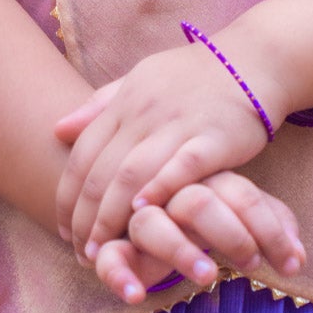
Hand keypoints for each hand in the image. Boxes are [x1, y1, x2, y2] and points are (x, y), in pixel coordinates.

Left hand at [53, 43, 271, 260]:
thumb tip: (58, 130)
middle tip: (81, 253)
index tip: (62, 230)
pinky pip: (181, 166)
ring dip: (112, 216)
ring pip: (132, 174)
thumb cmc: (194, 76)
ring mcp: (178, 123)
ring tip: (104, 249)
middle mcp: (145, 112)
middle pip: (102, 171)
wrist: (254, 59)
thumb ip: (100, 105)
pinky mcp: (213, 137)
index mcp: (125, 101)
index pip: (82, 154)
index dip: (67, 196)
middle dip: (85, 218)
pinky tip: (143, 213)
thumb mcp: (141, 79)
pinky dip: (158, 189)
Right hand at [90, 171, 305, 306]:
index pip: (242, 195)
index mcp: (208, 180)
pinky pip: (109, 257)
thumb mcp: (246, 218)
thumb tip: (299, 259)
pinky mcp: (112, 246)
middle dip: (230, 233)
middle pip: (198, 201)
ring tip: (209, 276)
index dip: (269, 229)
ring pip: (150, 223)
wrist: (151, 203)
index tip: (291, 264)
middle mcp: (172, 193)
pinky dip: (119, 276)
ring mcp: (140, 217)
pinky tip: (137, 296)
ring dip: (180, 250)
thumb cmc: (212, 214)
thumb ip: (274, 231)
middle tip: (251, 263)